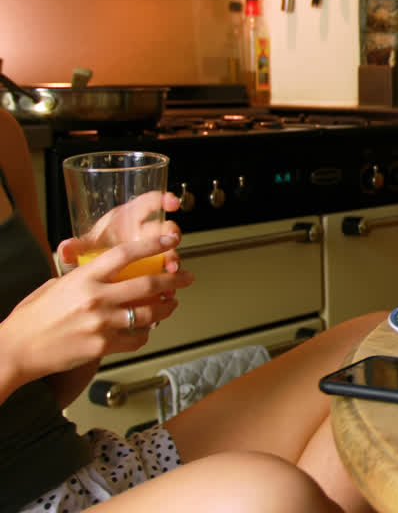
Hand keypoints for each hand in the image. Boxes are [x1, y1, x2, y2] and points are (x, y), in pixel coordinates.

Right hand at [4, 233, 193, 383]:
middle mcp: (95, 298)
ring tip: (171, 305)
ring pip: (148, 313)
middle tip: (187, 277)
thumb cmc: (32, 318)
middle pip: (147, 284)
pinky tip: (146, 330)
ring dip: (165, 308)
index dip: (152, 245)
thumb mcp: (56, 286)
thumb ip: (83, 277)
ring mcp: (100, 323)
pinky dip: (145, 334)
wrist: (16, 350)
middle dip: (173, 280)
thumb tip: (104, 271)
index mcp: (83, 277)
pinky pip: (136, 338)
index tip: (170, 240)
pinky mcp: (102, 346)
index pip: (125, 254)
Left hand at [56, 192, 181, 276]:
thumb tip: (65, 248)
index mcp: (128, 218)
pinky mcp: (154, 266)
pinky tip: (168, 288)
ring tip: (171, 268)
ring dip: (173, 257)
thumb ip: (75, 247)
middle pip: (164, 227)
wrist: (94, 273)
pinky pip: (165, 269)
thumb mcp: (84, 246)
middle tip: (173, 241)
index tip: (172, 203)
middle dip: (172, 233)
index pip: (148, 203)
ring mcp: (151, 249)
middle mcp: (143, 231)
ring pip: (169, 249)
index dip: (163, 199)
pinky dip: (168, 279)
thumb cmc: (94, 249)